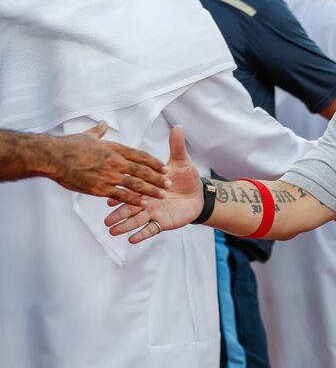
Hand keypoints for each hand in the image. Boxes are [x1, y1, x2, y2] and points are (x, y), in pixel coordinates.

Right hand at [51, 122, 167, 204]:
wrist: (53, 157)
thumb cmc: (69, 145)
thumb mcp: (88, 135)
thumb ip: (99, 131)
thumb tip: (104, 122)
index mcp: (114, 148)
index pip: (140, 155)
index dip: (154, 162)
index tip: (164, 167)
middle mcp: (115, 161)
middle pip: (142, 171)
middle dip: (158, 178)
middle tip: (170, 184)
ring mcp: (108, 176)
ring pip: (136, 184)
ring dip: (151, 190)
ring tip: (162, 195)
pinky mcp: (99, 188)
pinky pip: (121, 195)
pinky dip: (133, 200)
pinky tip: (143, 204)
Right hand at [105, 126, 202, 242]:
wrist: (199, 196)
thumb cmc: (187, 177)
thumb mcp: (181, 161)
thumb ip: (176, 145)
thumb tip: (178, 126)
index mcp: (146, 184)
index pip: (132, 185)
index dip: (123, 189)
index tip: (109, 191)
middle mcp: (146, 199)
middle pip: (129, 205)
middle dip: (117, 211)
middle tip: (105, 217)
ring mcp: (152, 212)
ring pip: (136, 219)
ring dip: (124, 225)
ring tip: (112, 230)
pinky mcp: (161, 222)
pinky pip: (150, 230)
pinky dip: (142, 234)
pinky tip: (131, 240)